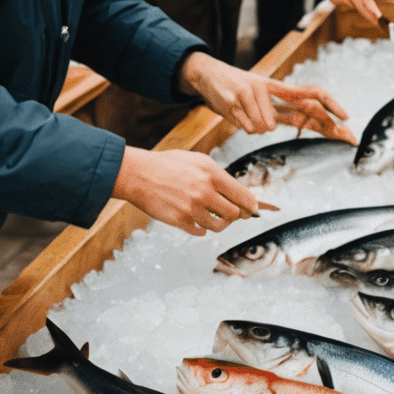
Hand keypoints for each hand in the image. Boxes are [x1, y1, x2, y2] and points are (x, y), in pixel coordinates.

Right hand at [111, 147, 262, 235]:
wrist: (139, 174)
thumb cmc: (169, 164)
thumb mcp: (198, 160)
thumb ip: (218, 175)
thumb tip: (235, 191)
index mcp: (212, 174)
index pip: (242, 195)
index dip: (251, 205)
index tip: (253, 209)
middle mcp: (205, 192)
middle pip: (234, 214)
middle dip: (236, 215)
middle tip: (235, 215)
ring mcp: (192, 208)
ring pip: (218, 226)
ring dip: (219, 224)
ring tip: (216, 218)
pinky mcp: (180, 221)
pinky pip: (200, 232)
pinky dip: (202, 229)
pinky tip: (198, 221)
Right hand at [178, 50, 354, 142]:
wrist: (206, 74)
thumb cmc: (237, 90)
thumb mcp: (262, 98)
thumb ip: (281, 112)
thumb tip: (305, 125)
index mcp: (278, 87)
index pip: (311, 92)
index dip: (330, 103)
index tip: (346, 117)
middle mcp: (271, 88)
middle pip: (308, 106)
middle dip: (329, 124)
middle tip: (348, 137)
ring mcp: (254, 92)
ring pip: (268, 127)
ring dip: (256, 127)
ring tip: (244, 115)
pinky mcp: (238, 100)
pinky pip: (248, 128)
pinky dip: (242, 125)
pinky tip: (234, 113)